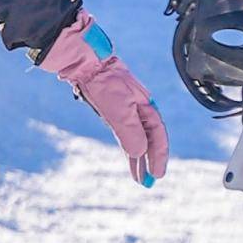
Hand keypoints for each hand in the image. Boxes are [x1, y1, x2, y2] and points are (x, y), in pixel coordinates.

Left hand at [40, 13, 167, 185]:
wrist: (83, 61)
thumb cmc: (103, 81)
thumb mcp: (119, 109)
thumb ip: (131, 132)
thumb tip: (139, 153)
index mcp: (146, 106)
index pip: (158, 135)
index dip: (159, 156)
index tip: (157, 175)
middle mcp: (139, 108)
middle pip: (149, 138)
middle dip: (149, 161)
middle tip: (148, 181)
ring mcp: (126, 108)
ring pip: (137, 137)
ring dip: (139, 157)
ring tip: (138, 177)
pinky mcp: (112, 108)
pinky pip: (125, 132)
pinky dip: (128, 145)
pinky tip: (130, 155)